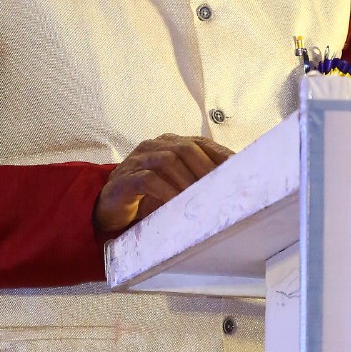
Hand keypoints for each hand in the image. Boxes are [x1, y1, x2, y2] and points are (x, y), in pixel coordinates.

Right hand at [94, 133, 233, 236]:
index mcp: (171, 144)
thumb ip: (197, 182)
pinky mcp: (126, 179)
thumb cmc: (148, 197)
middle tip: (223, 189)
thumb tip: (233, 190)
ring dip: (188, 181)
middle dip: (207, 168)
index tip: (241, 172)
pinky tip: (177, 204)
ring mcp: (139, 160)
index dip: (221, 155)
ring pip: (168, 160)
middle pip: (186, 148)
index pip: (201, 143)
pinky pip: (149, 179)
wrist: (109, 208)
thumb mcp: (176, 187)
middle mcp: (155, 146)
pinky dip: (167, 191)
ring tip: (202, 199)